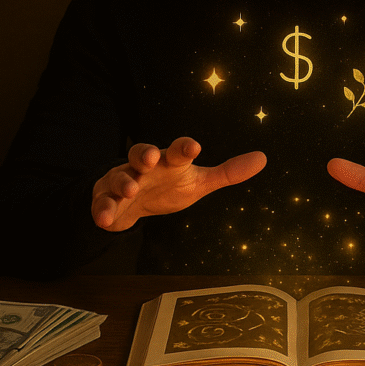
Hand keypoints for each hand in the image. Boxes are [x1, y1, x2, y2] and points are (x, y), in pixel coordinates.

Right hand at [92, 138, 266, 231]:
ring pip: (119, 177)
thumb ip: (227, 173)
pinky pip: (102, 203)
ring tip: (130, 190)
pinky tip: (104, 218)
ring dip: (124, 183)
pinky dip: (102, 209)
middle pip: (141, 154)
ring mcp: (122, 181)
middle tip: (150, 159)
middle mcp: (144, 168)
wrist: (131, 203)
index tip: (194, 147)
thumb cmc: (168, 187)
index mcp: (168, 162)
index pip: (176, 151)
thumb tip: (262, 158)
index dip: (184, 148)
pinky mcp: (105, 199)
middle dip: (144, 154)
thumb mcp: (198, 182)